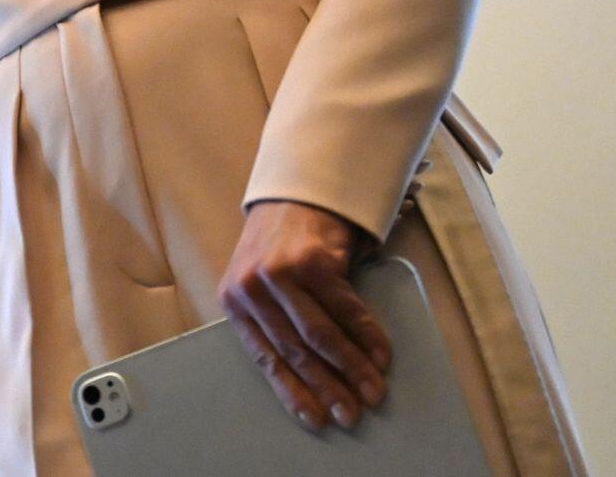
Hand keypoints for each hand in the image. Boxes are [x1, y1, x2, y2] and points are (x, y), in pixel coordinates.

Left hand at [219, 200, 391, 431]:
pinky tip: (380, 356)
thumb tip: (313, 380)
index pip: (265, 358)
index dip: (293, 392)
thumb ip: (274, 323)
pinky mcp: (314, 261)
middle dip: (327, 388)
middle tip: (351, 415)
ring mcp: (282, 274)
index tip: (316, 420)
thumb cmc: (277, 248)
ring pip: (322, 336)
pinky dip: (367, 336)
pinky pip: (346, 309)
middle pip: (296, 351)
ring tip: (373, 392)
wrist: (294, 194)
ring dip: (352, 369)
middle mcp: (253, 288)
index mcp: (234, 301)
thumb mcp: (258, 285)